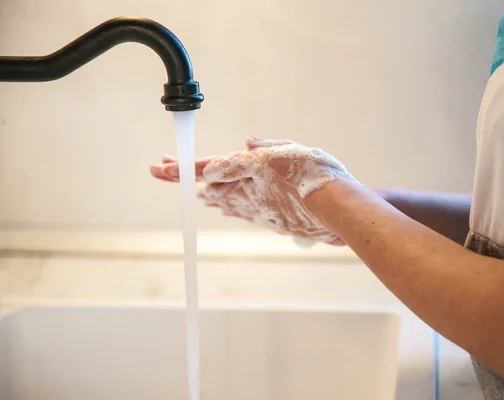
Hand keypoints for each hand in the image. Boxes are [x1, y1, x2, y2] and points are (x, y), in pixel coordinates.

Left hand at [150, 137, 354, 245]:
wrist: (336, 210)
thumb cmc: (315, 175)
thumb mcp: (289, 151)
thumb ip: (265, 147)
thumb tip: (246, 143)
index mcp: (248, 172)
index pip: (206, 170)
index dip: (181, 169)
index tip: (159, 166)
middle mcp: (246, 194)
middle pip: (208, 186)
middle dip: (184, 178)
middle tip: (163, 169)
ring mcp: (255, 210)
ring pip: (221, 201)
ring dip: (203, 192)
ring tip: (188, 189)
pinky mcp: (267, 220)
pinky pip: (239, 212)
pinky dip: (226, 206)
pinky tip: (221, 208)